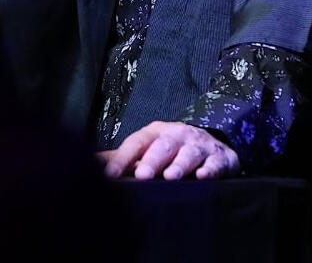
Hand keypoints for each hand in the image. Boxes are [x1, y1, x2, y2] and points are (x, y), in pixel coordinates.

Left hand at [96, 121, 239, 180]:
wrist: (212, 145)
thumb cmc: (172, 150)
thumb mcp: (147, 149)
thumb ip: (122, 157)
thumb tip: (91, 162)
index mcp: (156, 133)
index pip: (137, 142)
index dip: (123, 158)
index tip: (109, 175)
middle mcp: (178, 135)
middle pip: (164, 145)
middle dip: (153, 159)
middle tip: (143, 175)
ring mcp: (200, 145)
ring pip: (190, 152)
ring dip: (181, 164)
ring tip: (171, 177)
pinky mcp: (220, 157)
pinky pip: (216, 162)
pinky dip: (211, 169)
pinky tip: (204, 177)